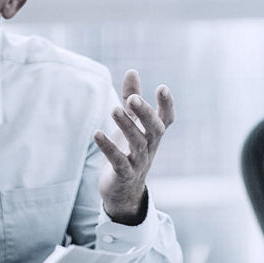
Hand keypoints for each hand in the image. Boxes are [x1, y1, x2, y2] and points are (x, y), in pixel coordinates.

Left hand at [95, 70, 173, 224]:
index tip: (162, 88)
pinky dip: (109, 148)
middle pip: (155, 130)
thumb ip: (131, 99)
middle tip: (133, 98)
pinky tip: (97, 134)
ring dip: (126, 126)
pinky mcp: (123, 175)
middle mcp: (149, 147)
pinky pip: (118, 162)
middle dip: (145, 113)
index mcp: (152, 135)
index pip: (166, 119)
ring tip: (113, 110)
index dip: (166, 105)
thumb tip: (132, 71)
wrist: (122, 192)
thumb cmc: (127, 152)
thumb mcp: (131, 124)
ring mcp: (138, 162)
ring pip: (137, 144)